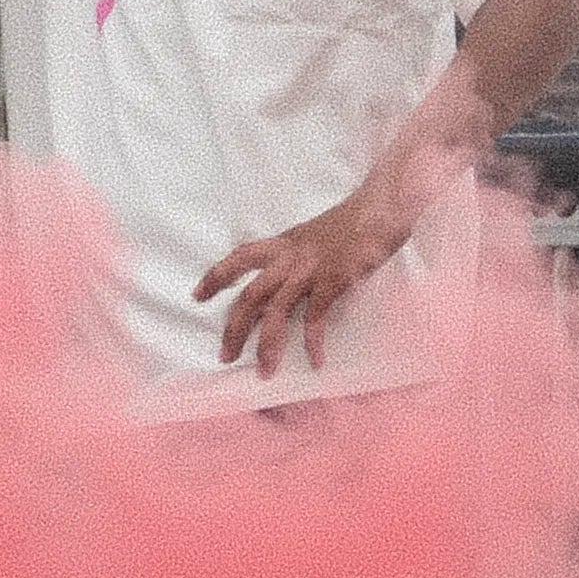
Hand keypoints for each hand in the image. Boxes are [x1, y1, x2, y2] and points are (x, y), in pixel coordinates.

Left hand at [194, 176, 428, 376]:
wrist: (380, 207)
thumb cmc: (351, 222)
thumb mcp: (312, 236)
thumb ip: (295, 255)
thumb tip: (284, 279)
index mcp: (282, 244)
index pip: (238, 258)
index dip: (216, 277)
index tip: (197, 295)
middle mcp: (289, 257)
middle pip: (250, 296)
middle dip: (235, 328)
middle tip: (225, 355)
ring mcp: (310, 269)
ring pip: (277, 311)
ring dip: (268, 344)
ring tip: (264, 370)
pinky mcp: (334, 280)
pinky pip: (317, 316)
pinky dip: (314, 341)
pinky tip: (315, 361)